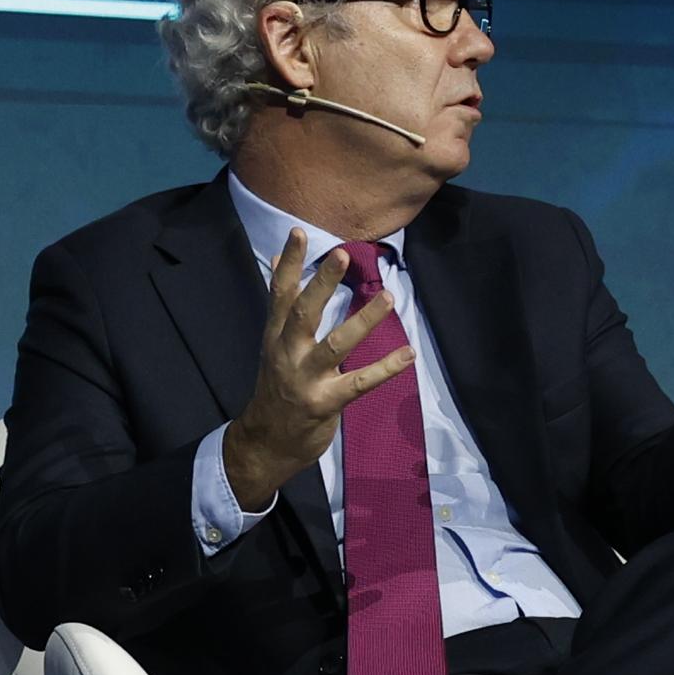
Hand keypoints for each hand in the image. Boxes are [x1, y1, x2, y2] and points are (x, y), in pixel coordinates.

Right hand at [222, 230, 409, 509]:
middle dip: (322, 284)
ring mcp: (306, 379)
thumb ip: (280, 304)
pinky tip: (408, 355)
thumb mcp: (272, 344)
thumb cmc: (276, 387)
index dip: (288, 263)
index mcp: (275, 337)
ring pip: (335, 345)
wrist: (265, 443)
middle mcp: (287, 354)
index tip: (298, 232)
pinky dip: (385, 368)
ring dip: (363, 322)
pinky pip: (360, 383)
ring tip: (387, 298)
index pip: (280, 294)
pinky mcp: (326, 403)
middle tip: (341, 254)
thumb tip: (274, 260)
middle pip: (304, 313)